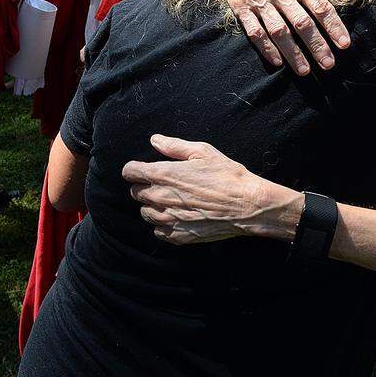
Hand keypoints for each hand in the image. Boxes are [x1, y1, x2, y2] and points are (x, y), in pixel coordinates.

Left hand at [122, 135, 302, 244]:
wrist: (246, 205)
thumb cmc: (227, 175)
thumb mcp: (203, 152)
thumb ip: (174, 146)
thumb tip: (155, 140)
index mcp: (163, 174)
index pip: (129, 172)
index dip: (135, 168)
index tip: (142, 169)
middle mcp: (160, 197)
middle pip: (135, 192)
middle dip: (144, 186)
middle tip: (164, 183)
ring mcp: (167, 219)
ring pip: (145, 213)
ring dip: (152, 205)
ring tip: (172, 200)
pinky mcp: (177, 236)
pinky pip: (158, 231)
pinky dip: (163, 224)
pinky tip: (178, 216)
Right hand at [206, 0, 350, 75]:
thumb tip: (329, 3)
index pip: (320, 6)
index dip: (333, 26)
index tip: (344, 44)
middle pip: (302, 22)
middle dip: (317, 45)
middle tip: (328, 64)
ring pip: (280, 31)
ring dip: (293, 53)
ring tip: (304, 70)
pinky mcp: (241, 8)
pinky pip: (256, 32)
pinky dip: (267, 49)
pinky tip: (277, 62)